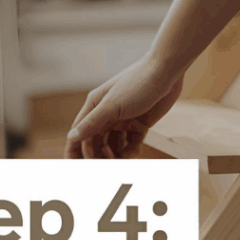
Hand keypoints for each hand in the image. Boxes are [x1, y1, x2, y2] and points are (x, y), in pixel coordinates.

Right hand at [64, 56, 183, 158]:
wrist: (167, 72)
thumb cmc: (138, 83)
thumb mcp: (112, 105)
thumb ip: (92, 122)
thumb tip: (72, 137)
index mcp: (95, 107)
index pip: (79, 134)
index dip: (75, 151)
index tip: (76, 167)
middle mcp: (107, 114)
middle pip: (95, 143)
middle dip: (97, 156)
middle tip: (105, 166)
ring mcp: (123, 120)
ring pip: (113, 146)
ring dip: (114, 156)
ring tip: (120, 159)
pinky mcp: (139, 124)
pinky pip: (131, 144)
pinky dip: (131, 151)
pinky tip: (135, 151)